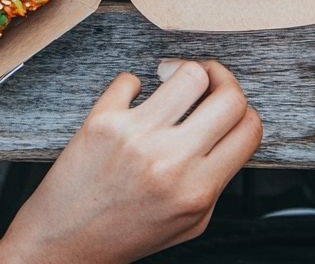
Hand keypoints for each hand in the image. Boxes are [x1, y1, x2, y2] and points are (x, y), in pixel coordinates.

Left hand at [0, 60, 261, 263]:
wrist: (64, 243)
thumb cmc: (123, 232)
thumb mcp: (189, 222)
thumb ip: (215, 180)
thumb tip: (228, 131)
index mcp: (198, 190)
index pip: (249, 128)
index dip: (244, 110)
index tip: (226, 104)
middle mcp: (171, 162)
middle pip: (229, 96)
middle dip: (222, 79)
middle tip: (205, 80)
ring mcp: (137, 138)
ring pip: (189, 74)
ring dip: (182, 71)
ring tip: (168, 80)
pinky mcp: (103, 122)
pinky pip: (131, 79)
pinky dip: (133, 84)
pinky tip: (128, 102)